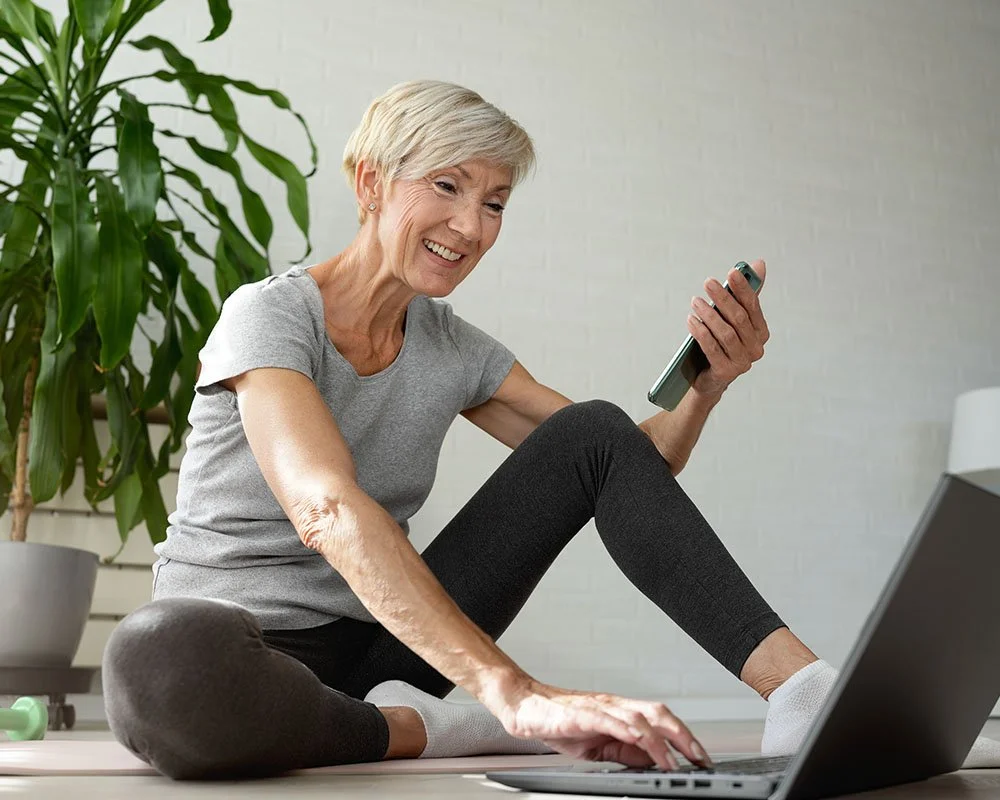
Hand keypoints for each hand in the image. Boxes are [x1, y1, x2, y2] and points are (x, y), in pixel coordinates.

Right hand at [496, 679, 712, 770]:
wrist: (525, 707)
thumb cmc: (559, 722)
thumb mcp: (599, 743)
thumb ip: (625, 751)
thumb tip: (654, 761)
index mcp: (621, 712)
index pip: (661, 719)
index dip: (684, 736)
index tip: (701, 758)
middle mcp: (614, 705)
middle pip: (658, 713)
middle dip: (683, 736)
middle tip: (700, 759)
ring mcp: (598, 707)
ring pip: (638, 717)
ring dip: (660, 740)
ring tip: (673, 762)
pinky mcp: (580, 713)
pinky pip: (608, 719)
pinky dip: (627, 729)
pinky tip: (639, 740)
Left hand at [687, 259, 769, 398]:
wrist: (708, 378)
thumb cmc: (720, 344)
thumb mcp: (732, 319)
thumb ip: (744, 294)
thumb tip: (759, 264)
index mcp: (761, 332)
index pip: (753, 306)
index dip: (742, 289)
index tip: (731, 272)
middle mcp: (756, 348)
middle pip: (739, 318)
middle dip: (723, 298)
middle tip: (708, 283)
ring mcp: (742, 362)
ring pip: (726, 333)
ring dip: (709, 314)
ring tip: (695, 301)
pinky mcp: (726, 372)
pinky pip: (712, 348)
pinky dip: (701, 332)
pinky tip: (691, 320)